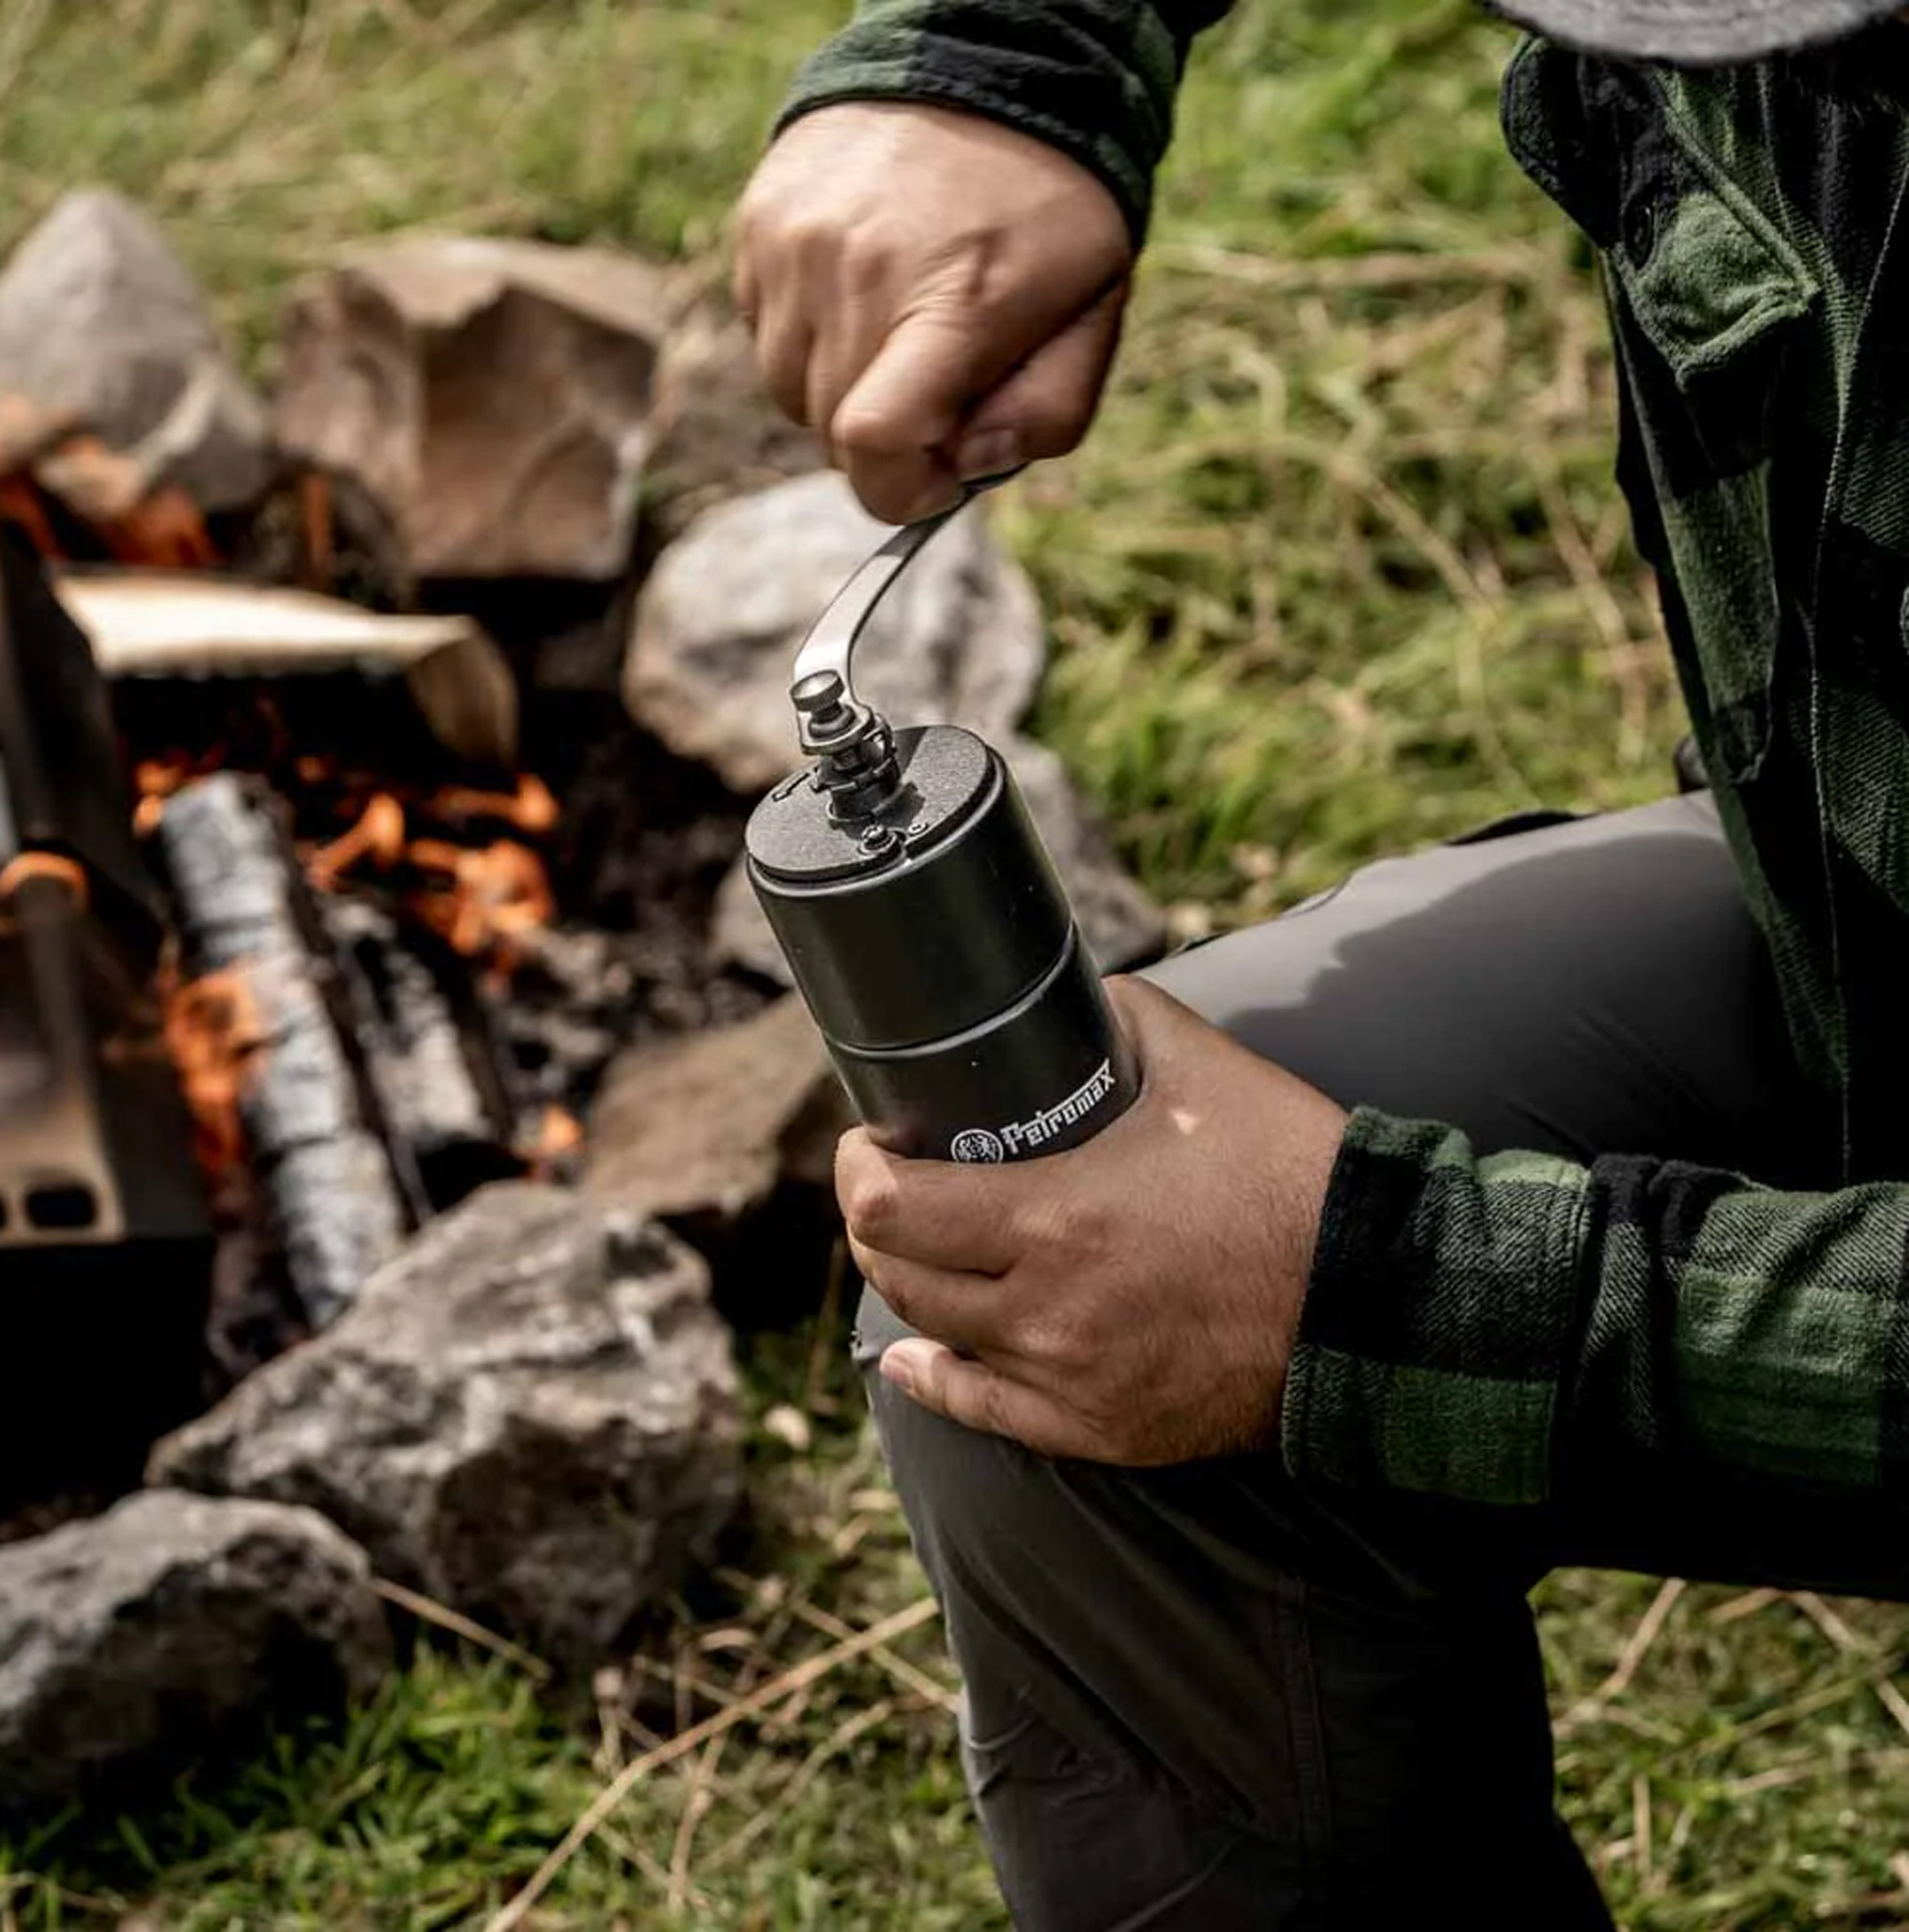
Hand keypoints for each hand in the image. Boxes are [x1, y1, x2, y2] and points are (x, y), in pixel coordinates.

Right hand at [734, 102, 1134, 522]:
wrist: (984, 63)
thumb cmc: (1048, 210)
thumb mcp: (1093, 317)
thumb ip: (1048, 416)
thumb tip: (967, 467)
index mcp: (951, 304)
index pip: (875, 444)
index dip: (903, 492)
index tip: (940, 475)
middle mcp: (856, 274)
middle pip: (833, 435)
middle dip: (889, 439)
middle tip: (940, 383)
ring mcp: (795, 247)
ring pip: (791, 391)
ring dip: (843, 389)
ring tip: (900, 326)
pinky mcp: (759, 225)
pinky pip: (767, 332)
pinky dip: (812, 337)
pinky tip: (863, 287)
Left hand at [838, 979, 1348, 1464]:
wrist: (1379, 1301)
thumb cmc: (1292, 1178)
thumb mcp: (1206, 1068)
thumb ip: (1125, 1018)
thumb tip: (1075, 1002)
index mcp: (1056, 1220)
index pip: (889, 1208)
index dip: (858, 1169)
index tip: (869, 1141)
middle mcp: (1048, 1314)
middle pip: (897, 1274)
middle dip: (875, 1223)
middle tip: (893, 1185)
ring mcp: (1072, 1383)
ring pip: (936, 1339)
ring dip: (913, 1286)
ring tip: (920, 1247)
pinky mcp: (1104, 1431)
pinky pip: (985, 1415)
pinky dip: (937, 1379)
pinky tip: (915, 1356)